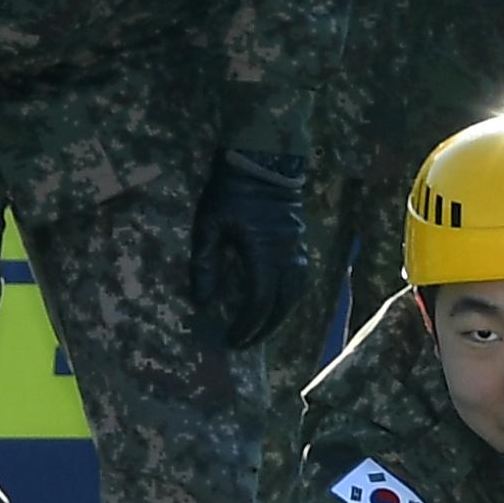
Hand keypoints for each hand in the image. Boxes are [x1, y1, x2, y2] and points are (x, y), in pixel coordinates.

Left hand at [190, 148, 306, 347]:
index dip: (246, 326)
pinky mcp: (300, 242)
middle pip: (282, 305)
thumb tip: (202, 301)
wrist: (263, 160)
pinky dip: (289, 297)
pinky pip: (301, 279)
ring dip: (281, 315)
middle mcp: (286, 257)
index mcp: (263, 255)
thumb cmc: (231, 191)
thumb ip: (206, 264)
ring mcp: (297, 249)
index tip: (231, 340)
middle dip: (265, 328)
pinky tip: (278, 300)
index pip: (259, 302)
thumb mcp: (209, 225)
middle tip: (247, 342)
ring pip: (296, 293)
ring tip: (263, 328)